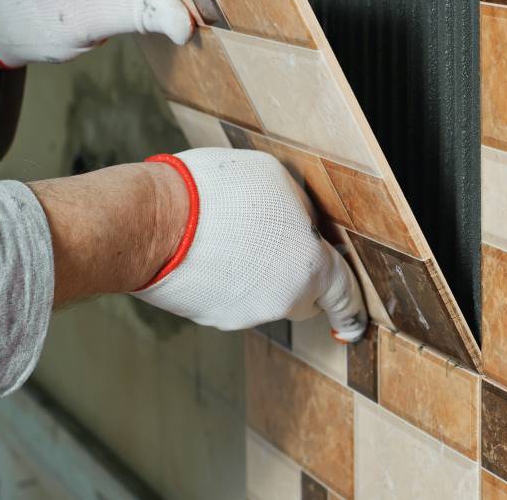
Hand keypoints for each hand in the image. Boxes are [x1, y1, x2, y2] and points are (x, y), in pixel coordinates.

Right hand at [132, 148, 368, 338]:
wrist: (153, 220)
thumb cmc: (219, 193)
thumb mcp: (278, 180)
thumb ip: (302, 211)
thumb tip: (303, 227)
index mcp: (310, 268)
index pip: (344, 296)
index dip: (351, 310)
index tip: (354, 326)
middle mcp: (283, 300)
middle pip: (305, 297)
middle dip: (300, 277)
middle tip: (277, 242)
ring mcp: (245, 314)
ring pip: (267, 298)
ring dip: (260, 275)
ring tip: (231, 234)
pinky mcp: (212, 318)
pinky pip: (234, 300)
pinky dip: (230, 281)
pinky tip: (210, 250)